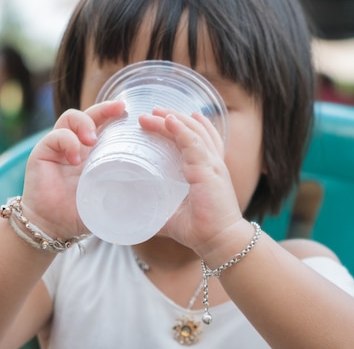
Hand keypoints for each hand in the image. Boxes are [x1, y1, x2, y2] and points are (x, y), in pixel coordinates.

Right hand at [20, 101, 124, 238]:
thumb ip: (127, 185)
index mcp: (94, 151)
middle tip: (118, 109)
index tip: (131, 111)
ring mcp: (59, 147)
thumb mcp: (110, 193)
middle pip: (90, 114)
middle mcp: (77, 144)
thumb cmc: (84, 210)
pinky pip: (55, 136)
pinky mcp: (42, 153)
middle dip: (104, 108)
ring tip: (92, 141)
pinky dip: (67, 142)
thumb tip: (158, 188)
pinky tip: (75, 159)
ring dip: (84, 124)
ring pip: (70, 118)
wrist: (55, 226)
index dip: (116, 114)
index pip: (105, 123)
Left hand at [138, 109, 243, 251]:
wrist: (220, 241)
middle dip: (174, 118)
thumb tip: (134, 212)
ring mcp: (212, 164)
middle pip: (195, 130)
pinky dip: (181, 130)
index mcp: (206, 170)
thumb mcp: (173, 214)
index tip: (166, 118)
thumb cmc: (201, 229)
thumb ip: (157, 209)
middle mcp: (212, 163)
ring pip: (193, 132)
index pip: (198, 139)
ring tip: (154, 112)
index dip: (184, 127)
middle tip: (152, 111)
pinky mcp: (208, 170)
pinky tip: (168, 120)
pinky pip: (194, 143)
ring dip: (173, 119)